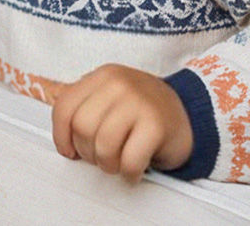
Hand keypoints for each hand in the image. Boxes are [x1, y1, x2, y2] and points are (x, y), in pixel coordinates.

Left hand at [50, 64, 192, 181]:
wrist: (189, 112)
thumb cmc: (143, 111)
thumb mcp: (110, 97)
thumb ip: (85, 107)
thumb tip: (62, 137)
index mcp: (102, 76)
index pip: (64, 107)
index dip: (61, 136)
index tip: (69, 150)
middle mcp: (118, 84)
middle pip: (82, 128)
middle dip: (87, 152)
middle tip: (101, 157)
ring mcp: (138, 102)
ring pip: (103, 146)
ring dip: (108, 165)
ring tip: (118, 163)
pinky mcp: (156, 125)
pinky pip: (129, 161)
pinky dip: (129, 173)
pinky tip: (134, 169)